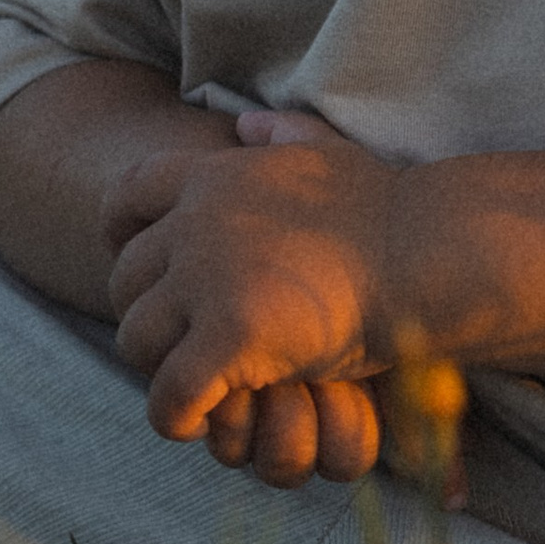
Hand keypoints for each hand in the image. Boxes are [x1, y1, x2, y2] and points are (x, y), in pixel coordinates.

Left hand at [105, 117, 389, 477]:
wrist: (424, 251)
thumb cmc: (388, 208)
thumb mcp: (326, 151)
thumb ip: (278, 136)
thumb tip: (245, 122)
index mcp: (214, 175)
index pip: (125, 194)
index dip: (120, 233)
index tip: (134, 264)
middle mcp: (196, 222)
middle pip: (125, 279)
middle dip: (147, 314)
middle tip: (182, 343)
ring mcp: (208, 280)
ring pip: (137, 339)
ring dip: (160, 366)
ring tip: (196, 384)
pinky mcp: (229, 339)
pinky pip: (169, 395)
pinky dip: (177, 415)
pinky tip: (200, 420)